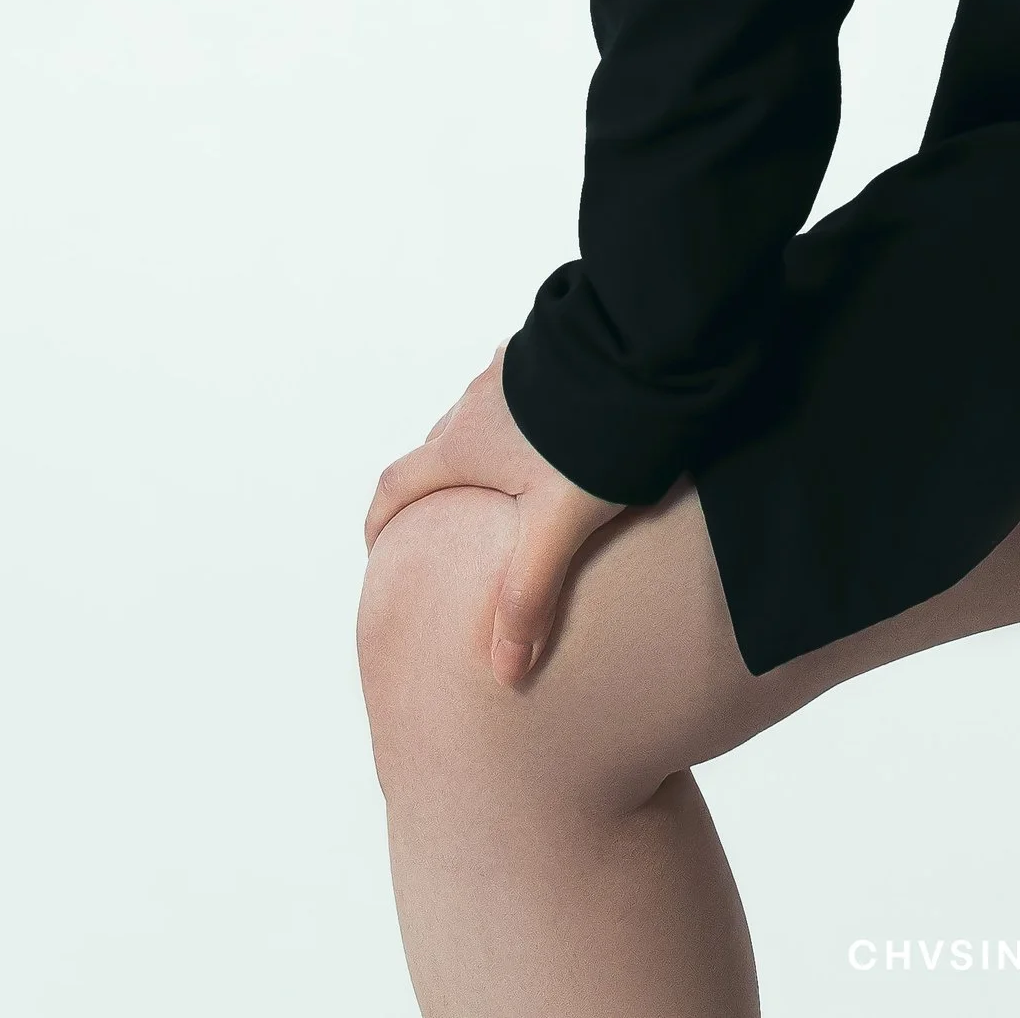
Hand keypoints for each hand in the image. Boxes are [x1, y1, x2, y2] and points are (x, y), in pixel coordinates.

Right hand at [363, 344, 628, 685]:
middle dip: (436, 485)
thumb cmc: (594, 435)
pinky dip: (519, 418)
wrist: (641, 346)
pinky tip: (556, 432)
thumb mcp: (560, 525)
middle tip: (451, 523)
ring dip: (482, 447)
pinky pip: (518, 391)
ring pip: (480, 415)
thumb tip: (506, 671)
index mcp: (463, 444)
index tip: (377, 547)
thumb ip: (529, 594)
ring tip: (508, 482)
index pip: (397, 485)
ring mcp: (513, 368)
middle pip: (438, 448)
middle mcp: (477, 401)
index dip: (380, 520)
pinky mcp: (549, 350)